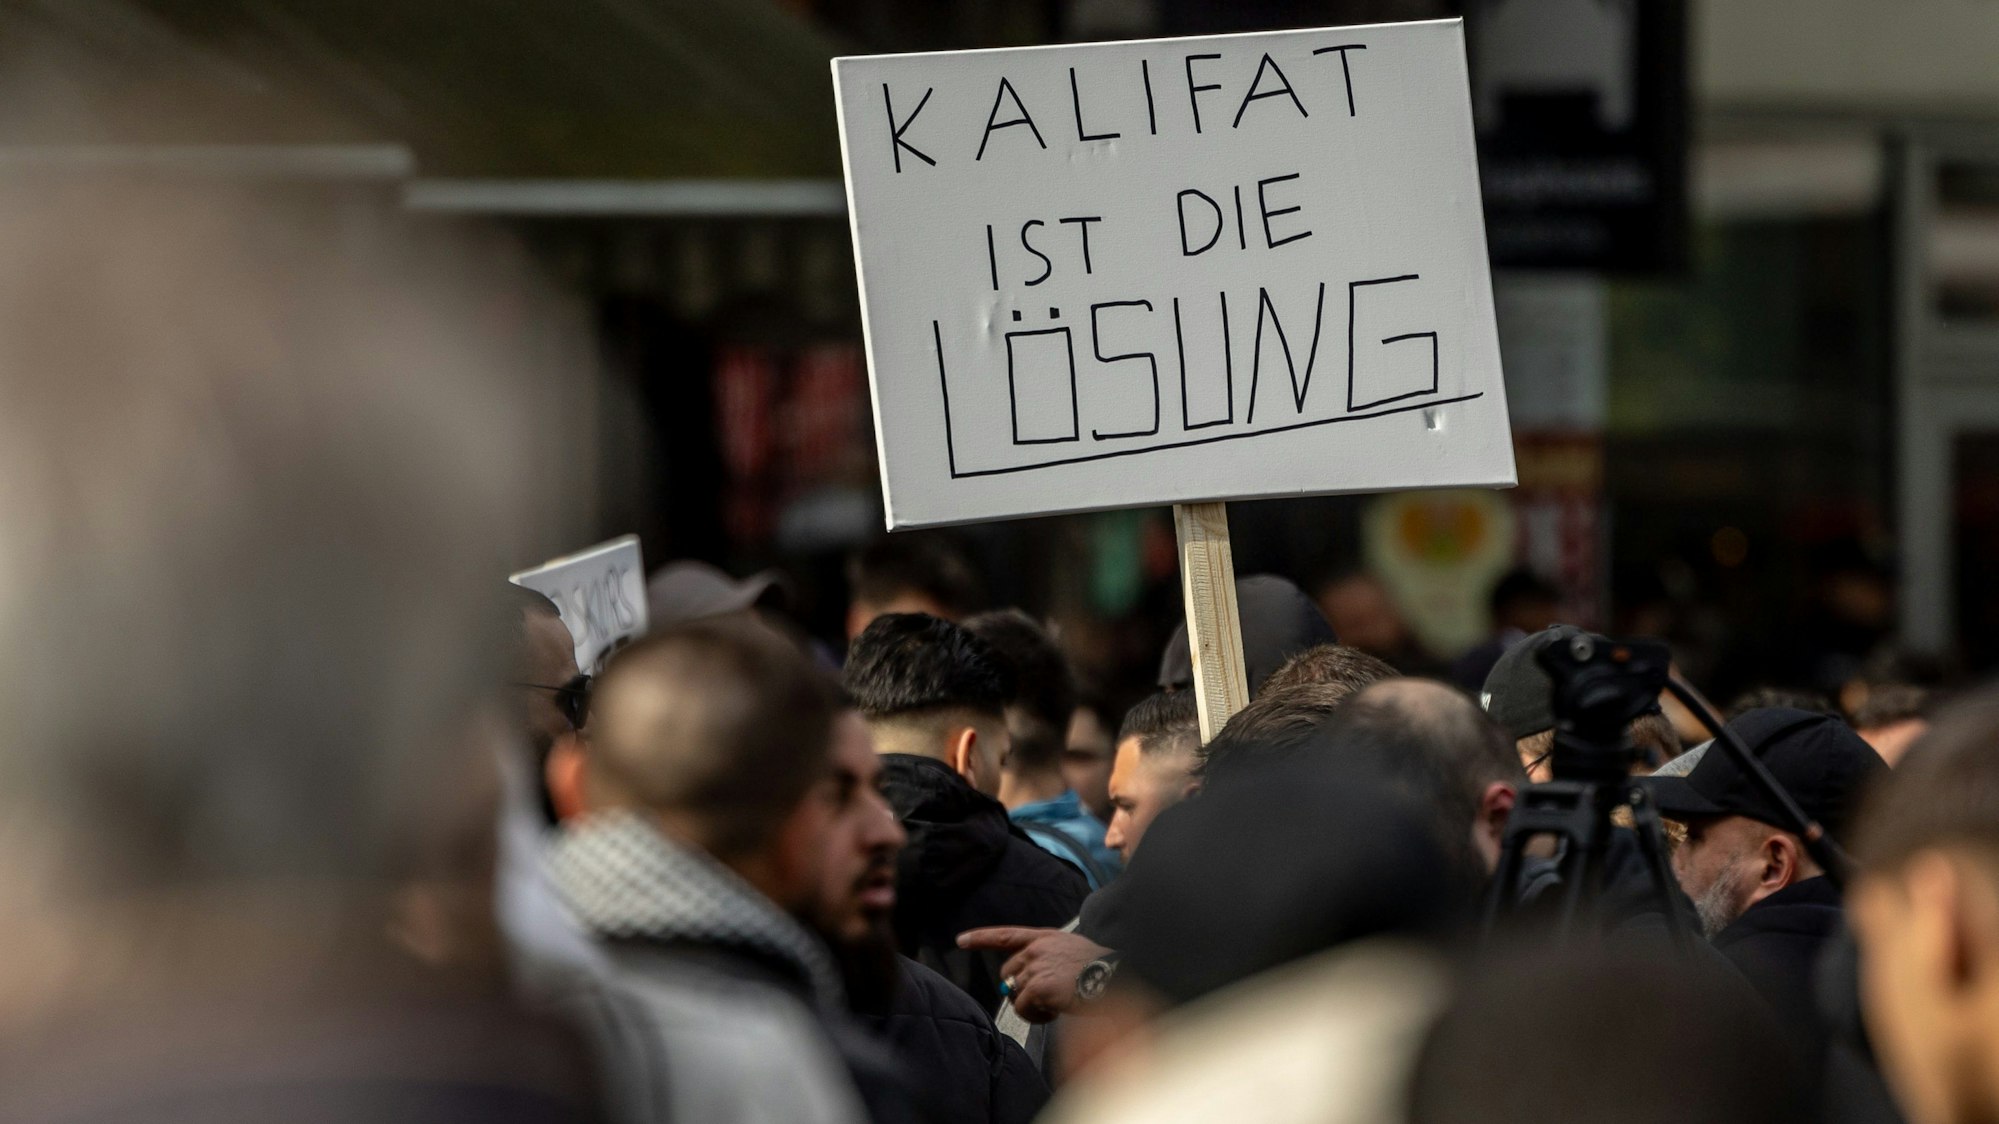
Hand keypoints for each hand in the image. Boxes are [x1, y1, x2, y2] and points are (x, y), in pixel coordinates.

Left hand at [958, 927, 1112, 1023]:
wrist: (1115, 981)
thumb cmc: (1100, 972)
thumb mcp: (1073, 953)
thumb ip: (1048, 960)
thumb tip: (1026, 985)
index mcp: (1045, 938)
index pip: (1006, 935)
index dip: (981, 938)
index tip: (961, 940)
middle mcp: (1036, 949)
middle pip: (1008, 974)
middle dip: (1020, 991)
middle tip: (1044, 1002)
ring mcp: (1035, 966)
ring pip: (1015, 994)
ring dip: (1032, 1007)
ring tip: (1056, 1006)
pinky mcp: (1037, 986)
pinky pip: (1022, 1008)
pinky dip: (1036, 1016)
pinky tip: (1055, 1012)